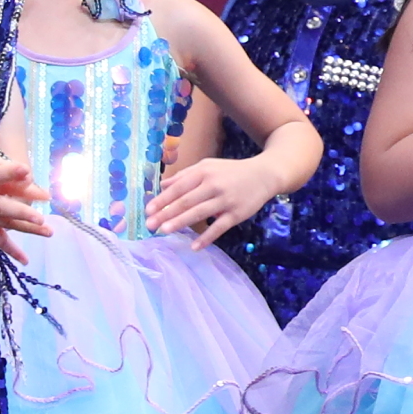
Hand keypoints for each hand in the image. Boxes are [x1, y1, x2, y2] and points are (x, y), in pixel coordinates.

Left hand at [148, 155, 284, 248]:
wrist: (264, 175)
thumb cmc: (231, 172)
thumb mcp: (208, 166)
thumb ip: (185, 175)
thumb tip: (162, 185)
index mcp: (203, 173)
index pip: (178, 188)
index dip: (162, 200)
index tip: (148, 210)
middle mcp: (213, 185)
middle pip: (186, 201)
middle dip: (166, 213)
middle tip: (150, 225)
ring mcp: (226, 200)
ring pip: (200, 213)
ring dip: (181, 222)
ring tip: (165, 231)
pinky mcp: (237, 214)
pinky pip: (219, 227)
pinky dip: (207, 237)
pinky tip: (194, 246)